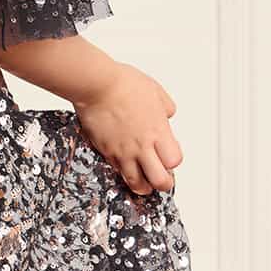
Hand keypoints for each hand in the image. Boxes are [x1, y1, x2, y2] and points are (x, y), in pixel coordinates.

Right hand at [73, 61, 182, 194]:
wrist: (96, 86)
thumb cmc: (123, 84)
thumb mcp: (155, 90)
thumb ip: (165, 107)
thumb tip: (166, 115)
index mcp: (158, 131)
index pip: (174, 161)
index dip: (173, 161)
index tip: (169, 156)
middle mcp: (142, 146)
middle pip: (160, 181)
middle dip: (163, 183)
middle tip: (161, 179)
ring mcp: (123, 151)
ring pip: (137, 183)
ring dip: (142, 185)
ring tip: (143, 182)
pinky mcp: (106, 151)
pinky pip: (117, 171)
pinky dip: (123, 173)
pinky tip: (124, 167)